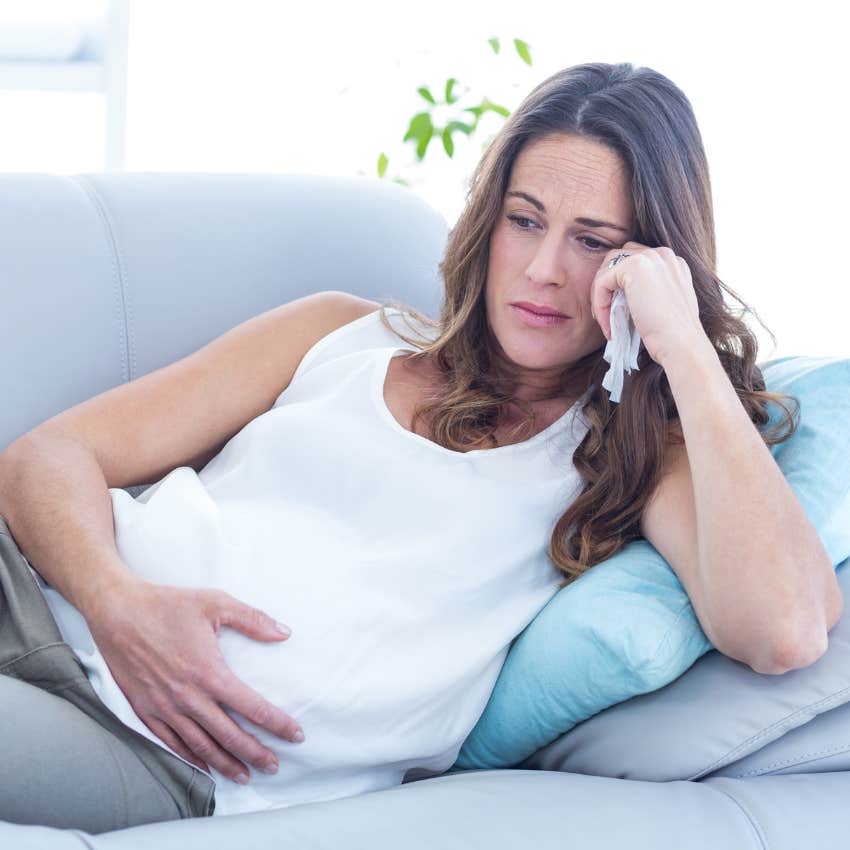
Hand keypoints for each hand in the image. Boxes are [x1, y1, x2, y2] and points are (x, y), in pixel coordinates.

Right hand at [85, 577, 303, 783]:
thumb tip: (284, 632)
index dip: (277, 724)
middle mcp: (189, 697)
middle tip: (274, 766)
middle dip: (255, 754)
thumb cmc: (168, 604)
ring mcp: (165, 707)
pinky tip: (205, 766)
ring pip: (201, 746)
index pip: (252, 707)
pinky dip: (191, 758)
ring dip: (226, 763)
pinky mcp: (146, 710)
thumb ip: (253, 619)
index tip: (295, 735)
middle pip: (229, 736)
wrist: (117, 612)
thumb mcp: (215, 603)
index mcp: (209, 672)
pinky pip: (172, 743)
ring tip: (246, 775)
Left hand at [590, 241, 705, 366]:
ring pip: (608, 269)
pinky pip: (602, 282)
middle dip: (607, 285)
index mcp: (672, 263)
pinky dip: (599, 304)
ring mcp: (650, 257)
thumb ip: (647, 293)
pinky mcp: (634, 266)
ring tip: (606, 322)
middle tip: (605, 314)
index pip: (635, 262)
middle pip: (619, 259)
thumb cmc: (673, 335)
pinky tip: (608, 326)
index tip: (616, 313)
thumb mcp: (662, 306)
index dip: (620, 286)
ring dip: (600, 296)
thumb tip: (621, 298)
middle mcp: (663, 254)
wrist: (681, 344)